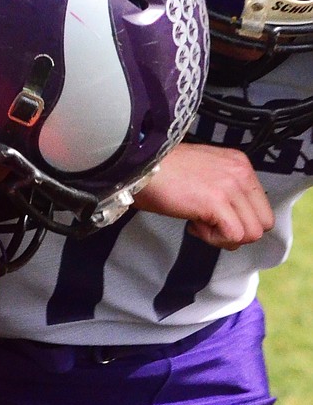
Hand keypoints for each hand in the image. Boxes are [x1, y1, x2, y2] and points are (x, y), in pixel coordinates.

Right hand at [133, 144, 273, 249]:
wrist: (141, 165)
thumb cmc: (163, 173)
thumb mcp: (205, 174)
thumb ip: (223, 191)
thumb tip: (229, 218)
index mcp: (240, 165)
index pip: (261, 209)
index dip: (239, 221)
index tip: (213, 216)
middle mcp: (241, 173)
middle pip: (262, 224)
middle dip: (236, 233)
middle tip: (209, 225)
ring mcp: (230, 187)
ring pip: (251, 234)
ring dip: (223, 237)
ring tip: (199, 223)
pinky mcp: (216, 202)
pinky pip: (233, 236)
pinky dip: (212, 239)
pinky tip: (193, 225)